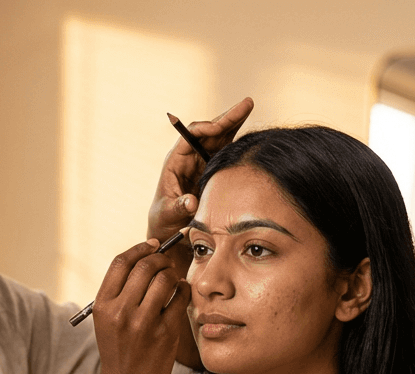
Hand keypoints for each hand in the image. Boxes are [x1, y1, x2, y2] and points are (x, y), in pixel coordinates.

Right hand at [91, 238, 192, 373]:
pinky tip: (180, 294)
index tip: (151, 246)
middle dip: (160, 258)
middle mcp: (121, 312)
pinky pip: (180, 297)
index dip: (139, 248)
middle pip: (145, 266)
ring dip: (173, 274)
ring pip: (165, 279)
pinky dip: (183, 290)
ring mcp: (144, 323)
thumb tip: (146, 257)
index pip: (121, 262)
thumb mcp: (107, 320)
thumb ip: (120, 292)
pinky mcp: (165, 333)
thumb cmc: (119, 350)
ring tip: (173, 280)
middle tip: (166, 263)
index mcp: (103, 305)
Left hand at [147, 97, 254, 246]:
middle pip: (209, 130)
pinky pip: (226, 149)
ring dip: (234, 122)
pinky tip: (250, 128)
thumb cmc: (164, 220)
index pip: (191, 136)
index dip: (206, 128)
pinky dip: (237, 137)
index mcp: (176, 161)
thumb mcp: (168, 215)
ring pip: (220, 136)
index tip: (219, 126)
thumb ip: (178, 207)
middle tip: (247, 103)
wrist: (170, 229)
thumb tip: (191, 201)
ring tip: (249, 106)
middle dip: (227, 117)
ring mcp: (202, 161)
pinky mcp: (213, 168)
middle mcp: (190, 156)